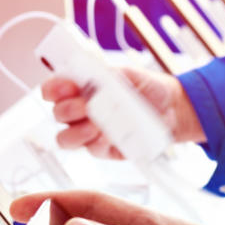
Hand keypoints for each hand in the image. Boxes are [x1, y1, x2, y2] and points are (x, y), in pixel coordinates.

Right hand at [41, 67, 204, 158]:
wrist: (172, 108)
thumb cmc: (147, 88)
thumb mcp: (129, 74)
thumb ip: (108, 75)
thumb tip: (94, 80)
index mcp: (78, 89)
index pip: (52, 90)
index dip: (53, 88)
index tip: (67, 86)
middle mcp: (78, 112)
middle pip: (57, 114)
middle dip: (69, 109)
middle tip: (86, 105)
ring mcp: (88, 133)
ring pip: (65, 138)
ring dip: (78, 131)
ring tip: (97, 125)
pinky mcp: (102, 149)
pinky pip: (91, 150)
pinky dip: (98, 142)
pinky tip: (109, 136)